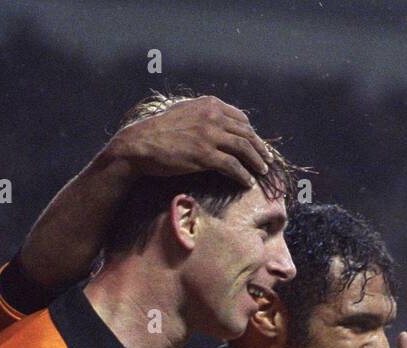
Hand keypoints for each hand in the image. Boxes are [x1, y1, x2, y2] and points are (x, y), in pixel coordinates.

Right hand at [107, 95, 271, 187]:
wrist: (139, 144)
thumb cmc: (158, 131)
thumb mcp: (184, 112)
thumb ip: (202, 115)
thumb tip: (217, 123)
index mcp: (209, 104)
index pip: (240, 118)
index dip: (251, 133)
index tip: (256, 143)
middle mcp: (213, 116)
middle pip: (246, 133)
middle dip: (260, 148)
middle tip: (267, 160)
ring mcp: (209, 136)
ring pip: (244, 149)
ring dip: (256, 162)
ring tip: (262, 171)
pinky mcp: (205, 155)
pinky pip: (233, 166)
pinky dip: (243, 176)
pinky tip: (247, 183)